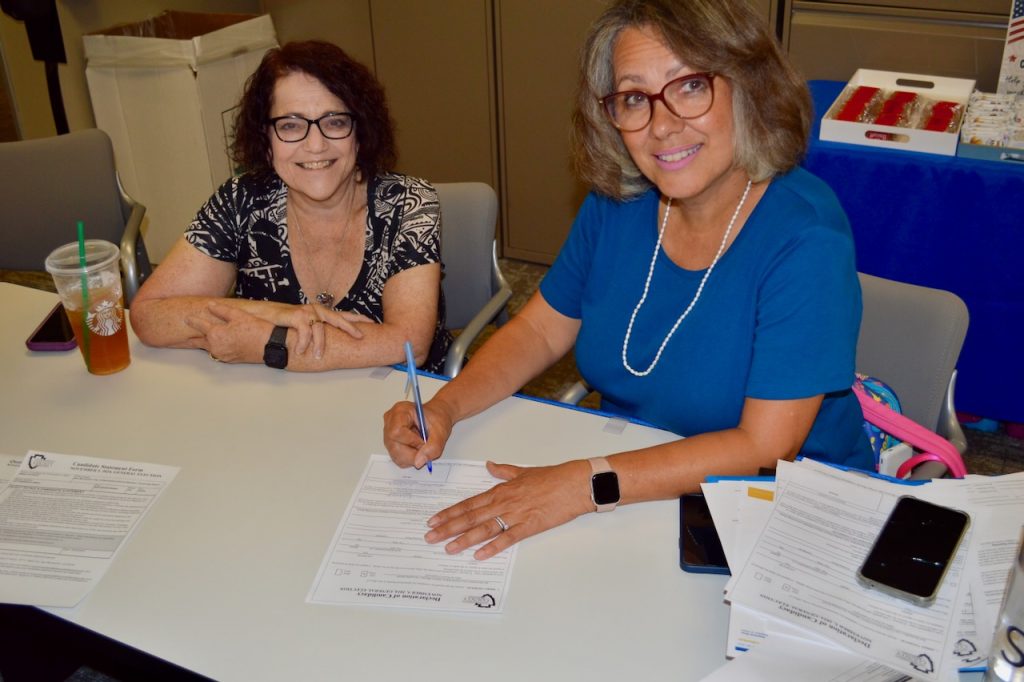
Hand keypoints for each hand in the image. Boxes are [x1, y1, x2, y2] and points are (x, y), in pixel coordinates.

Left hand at [186, 304, 270, 362]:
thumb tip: (210, 306)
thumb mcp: (238, 315)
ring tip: (193, 340)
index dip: (192, 321)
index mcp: (216, 334)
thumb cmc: (256, 329)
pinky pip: (216, 353)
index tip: (186, 318)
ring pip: (207, 348)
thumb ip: (221, 310)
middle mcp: (216, 347)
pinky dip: (212, 348)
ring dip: (201, 343)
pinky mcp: (230, 359)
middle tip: (179, 337)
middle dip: (190, 338)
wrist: (270, 346)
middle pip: (198, 341)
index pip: (199, 326)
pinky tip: (212, 345)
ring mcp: (222, 355)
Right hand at [271, 304, 368, 358]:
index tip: (371, 322)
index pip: (344, 315)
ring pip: (320, 329)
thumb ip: (320, 329)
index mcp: (323, 312)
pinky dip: (302, 343)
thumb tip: (334, 342)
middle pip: (338, 318)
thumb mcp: (307, 323)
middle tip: (360, 337)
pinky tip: (300, 351)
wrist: (268, 314)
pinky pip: (304, 332)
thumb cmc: (289, 321)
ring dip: (318, 345)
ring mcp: (308, 312)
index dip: (358, 318)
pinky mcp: (297, 316)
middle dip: (350, 328)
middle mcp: (318, 310)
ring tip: (318, 357)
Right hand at [383, 400, 453, 469]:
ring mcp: (388, 432)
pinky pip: (396, 457)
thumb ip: (432, 447)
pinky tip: (416, 448)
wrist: (436, 418)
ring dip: (411, 457)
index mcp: (401, 411)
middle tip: (425, 448)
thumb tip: (419, 462)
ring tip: (421, 446)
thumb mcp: (440, 432)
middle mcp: (391, 421)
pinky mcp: (391, 442)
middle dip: (412, 453)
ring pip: (394, 454)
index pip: (397, 432)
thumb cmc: (437, 418)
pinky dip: (409, 458)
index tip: (423, 443)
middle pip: (393, 445)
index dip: (411, 442)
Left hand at [424, 459, 592, 559]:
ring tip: (448, 548)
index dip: (450, 512)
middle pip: (470, 516)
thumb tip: (490, 466)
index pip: (469, 503)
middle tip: (430, 537)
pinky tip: (479, 555)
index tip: (433, 520)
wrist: (575, 483)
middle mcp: (504, 502)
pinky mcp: (530, 526)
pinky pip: (507, 538)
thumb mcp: (524, 471)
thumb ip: (504, 471)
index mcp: (501, 490)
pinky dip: (492, 547)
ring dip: (463, 539)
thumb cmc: (553, 477)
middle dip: (448, 527)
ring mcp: (516, 515)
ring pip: (484, 528)